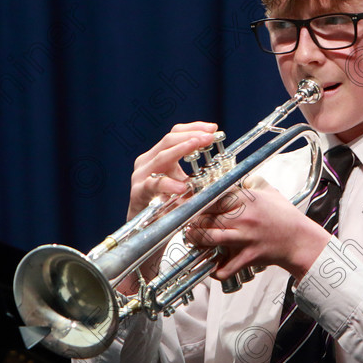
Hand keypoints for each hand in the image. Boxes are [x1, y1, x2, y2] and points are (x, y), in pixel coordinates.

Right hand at [117, 122, 217, 295]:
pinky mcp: (138, 193)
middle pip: (169, 139)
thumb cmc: (168, 208)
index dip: (194, 128)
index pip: (176, 134)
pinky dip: (168, 184)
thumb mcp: (185, 186)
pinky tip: (182, 186)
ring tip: (198, 146)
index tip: (213, 128)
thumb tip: (224, 163)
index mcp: (158, 157)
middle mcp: (147, 163)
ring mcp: (141, 177)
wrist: (148, 233)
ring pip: (161, 156)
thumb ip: (197, 174)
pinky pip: (153, 185)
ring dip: (181, 150)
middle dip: (192, 136)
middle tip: (209, 137)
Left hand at [184, 177, 331, 281]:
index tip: (191, 204)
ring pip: (210, 239)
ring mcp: (245, 239)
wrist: (300, 240)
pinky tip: (210, 266)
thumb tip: (241, 179)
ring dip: (196, 239)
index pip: (214, 198)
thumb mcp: (271, 191)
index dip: (198, 201)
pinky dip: (215, 270)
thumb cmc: (286, 217)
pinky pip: (226, 267)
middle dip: (192, 220)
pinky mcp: (248, 257)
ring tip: (192, 238)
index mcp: (247, 200)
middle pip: (206, 218)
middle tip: (187, 222)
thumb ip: (254, 182)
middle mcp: (244, 218)